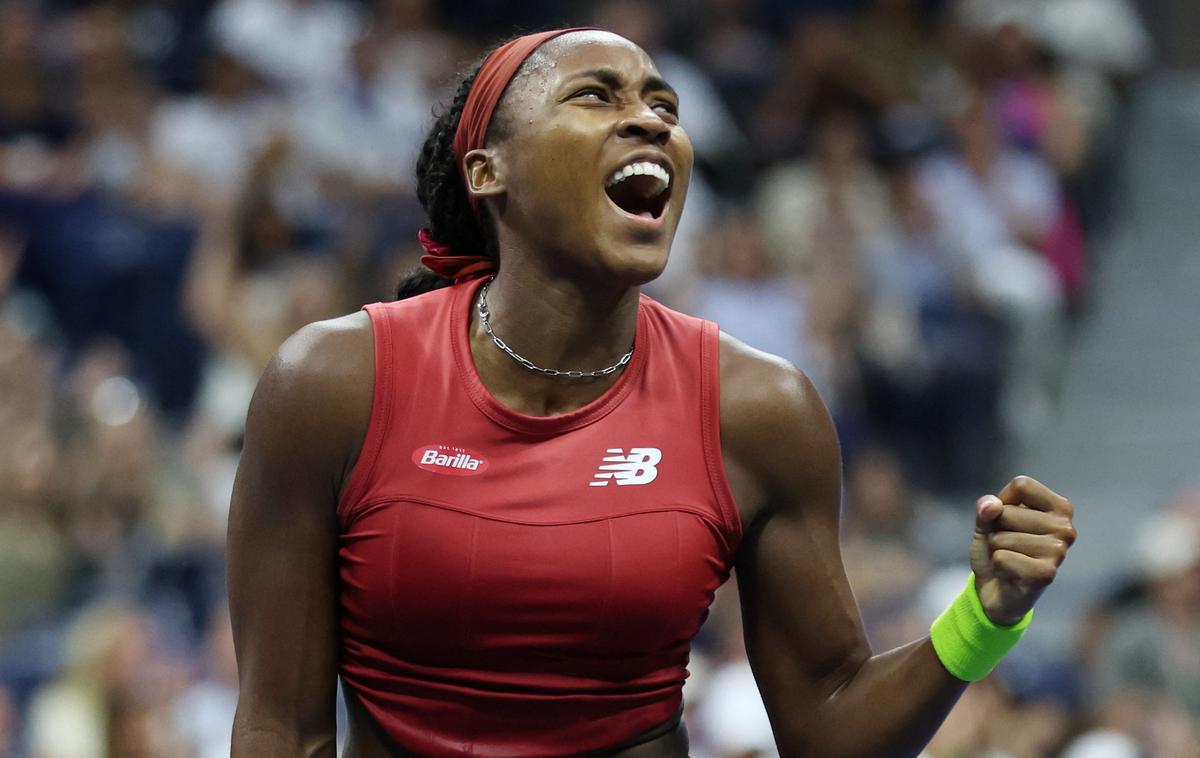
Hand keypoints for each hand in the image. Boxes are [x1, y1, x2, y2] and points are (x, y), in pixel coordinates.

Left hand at [970, 476, 1075, 625]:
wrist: (996, 590)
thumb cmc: (998, 549)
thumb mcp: (987, 522)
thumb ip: (986, 507)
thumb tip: (992, 507)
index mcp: (1060, 508)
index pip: (1022, 485)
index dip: (1001, 502)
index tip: (1005, 520)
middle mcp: (1066, 528)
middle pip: (1007, 512)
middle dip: (997, 530)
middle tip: (1008, 547)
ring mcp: (1059, 552)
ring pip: (1002, 537)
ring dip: (997, 549)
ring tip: (1010, 559)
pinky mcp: (1046, 574)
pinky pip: (1002, 557)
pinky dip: (998, 565)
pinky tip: (1010, 574)